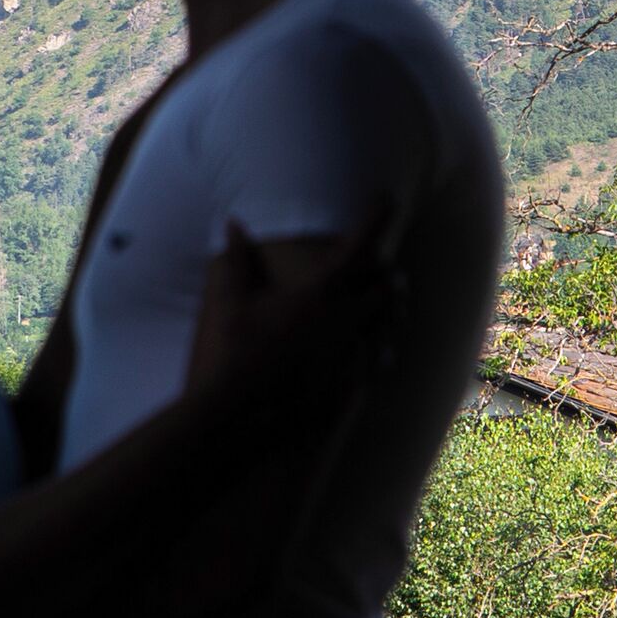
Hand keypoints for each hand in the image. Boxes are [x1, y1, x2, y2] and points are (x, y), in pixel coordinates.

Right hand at [183, 201, 394, 389]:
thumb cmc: (228, 355)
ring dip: (388, 312)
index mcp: (318, 293)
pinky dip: (378, 350)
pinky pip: (378, 362)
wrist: (234, 419)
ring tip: (385, 308)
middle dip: (388, 274)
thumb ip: (235, 258)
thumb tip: (234, 223)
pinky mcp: (349, 388)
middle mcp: (343, 321)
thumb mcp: (227, 302)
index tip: (387, 198)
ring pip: (389, 326)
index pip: (361, 244)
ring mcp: (350, 357)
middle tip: (384, 267)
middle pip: (387, 287)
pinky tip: (374, 351)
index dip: (378, 216)